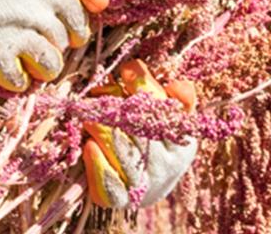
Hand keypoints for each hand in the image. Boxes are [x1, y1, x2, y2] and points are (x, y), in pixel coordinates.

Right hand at [0, 0, 108, 91]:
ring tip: (27, 61)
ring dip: (41, 67)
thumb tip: (102, 0)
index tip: (57, 30)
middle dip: (53, 46)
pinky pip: (13, 76)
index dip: (70, 31)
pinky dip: (13, 79)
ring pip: (48, 66)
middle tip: (35, 41)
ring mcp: (21, 30)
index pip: (79, 27)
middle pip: (62, 46)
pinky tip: (6, 71)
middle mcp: (46, 16)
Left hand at [82, 60, 198, 208]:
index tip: (127, 70)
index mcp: (182, 139)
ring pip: (122, 152)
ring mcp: (145, 184)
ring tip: (88, 117)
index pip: (166, 109)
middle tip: (97, 95)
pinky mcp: (122, 200)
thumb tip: (177, 85)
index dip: (146, 87)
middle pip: (140, 128)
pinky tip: (89, 147)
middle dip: (117, 107)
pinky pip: (109, 185)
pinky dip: (98, 166)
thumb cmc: (154, 138)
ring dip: (102, 130)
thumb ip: (177, 96)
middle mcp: (168, 164)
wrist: (146, 185)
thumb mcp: (172, 116)